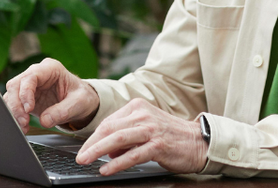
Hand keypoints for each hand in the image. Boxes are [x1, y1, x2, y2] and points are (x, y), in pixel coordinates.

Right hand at [3, 58, 99, 133]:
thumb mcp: (79, 103)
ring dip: (14, 111)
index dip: (25, 92)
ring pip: (11, 94)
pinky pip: (13, 104)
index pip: (30, 76)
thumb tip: (44, 121)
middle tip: (24, 122)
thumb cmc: (82, 97)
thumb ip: (63, 111)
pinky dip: (15, 115)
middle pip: (15, 84)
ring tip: (23, 126)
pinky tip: (23, 126)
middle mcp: (37, 74)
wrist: (81, 103)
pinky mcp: (25, 97)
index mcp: (50, 68)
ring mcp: (29, 85)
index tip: (28, 109)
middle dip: (17, 104)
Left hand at [74, 100, 207, 175]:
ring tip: (86, 160)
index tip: (83, 149)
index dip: (93, 137)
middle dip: (91, 144)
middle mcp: (142, 114)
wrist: (198, 141)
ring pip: (118, 139)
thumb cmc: (170, 136)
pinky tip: (106, 169)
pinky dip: (117, 163)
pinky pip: (133, 154)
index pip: (109, 121)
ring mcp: (150, 129)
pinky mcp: (158, 145)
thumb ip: (125, 137)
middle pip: (109, 128)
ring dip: (98, 151)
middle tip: (79, 156)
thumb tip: (106, 151)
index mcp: (137, 107)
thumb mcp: (145, 129)